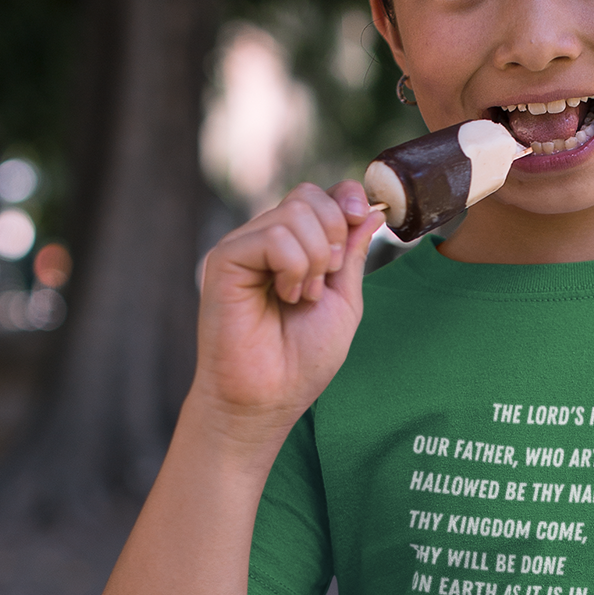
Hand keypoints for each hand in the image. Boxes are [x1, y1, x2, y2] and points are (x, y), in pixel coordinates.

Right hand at [193, 181, 383, 441]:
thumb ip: (352, 254)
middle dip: (334, 236)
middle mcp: (263, 242)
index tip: (363, 218)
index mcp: (291, 248)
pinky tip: (284, 296)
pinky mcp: (225, 259)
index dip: (345, 199)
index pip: (318, 195)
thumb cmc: (301, 361)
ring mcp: (242, 248)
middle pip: (307, 196)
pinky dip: (292, 266)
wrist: (267, 399)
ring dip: (315, 260)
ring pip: (295, 213)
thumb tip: (369, 210)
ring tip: (300, 298)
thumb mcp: (344, 302)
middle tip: (323, 284)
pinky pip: (274, 236)